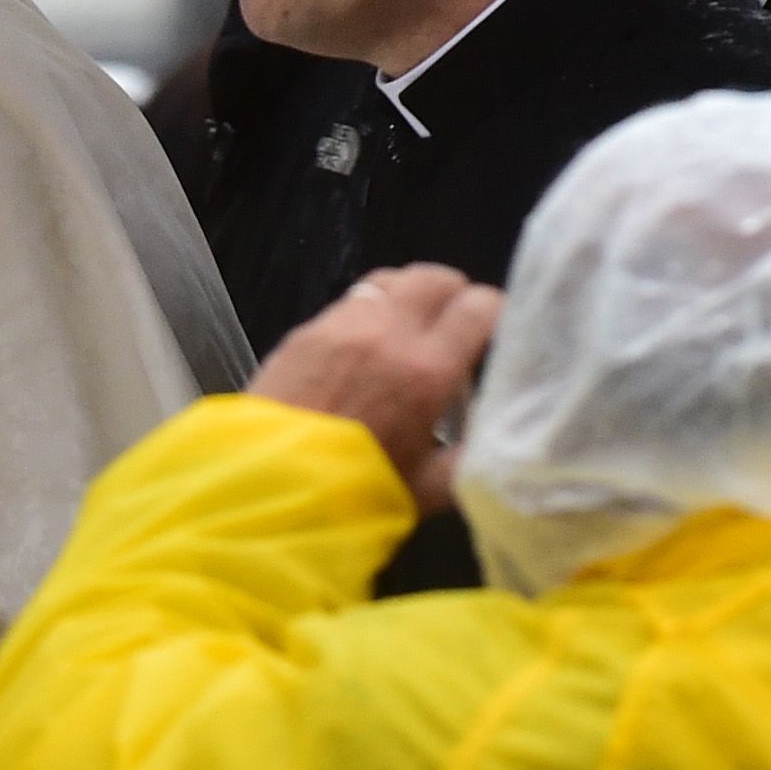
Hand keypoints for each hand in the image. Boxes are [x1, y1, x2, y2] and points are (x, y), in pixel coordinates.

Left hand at [252, 266, 504, 511]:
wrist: (271, 485)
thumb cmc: (357, 491)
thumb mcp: (430, 487)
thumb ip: (472, 459)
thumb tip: (499, 439)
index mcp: (427, 369)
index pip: (479, 306)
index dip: (496, 313)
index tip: (497, 332)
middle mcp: (388, 332)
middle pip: (436, 277)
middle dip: (455, 294)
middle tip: (457, 324)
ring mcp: (342, 324)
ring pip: (391, 280)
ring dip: (411, 296)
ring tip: (412, 327)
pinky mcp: (307, 329)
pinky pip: (351, 300)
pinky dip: (372, 310)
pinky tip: (367, 343)